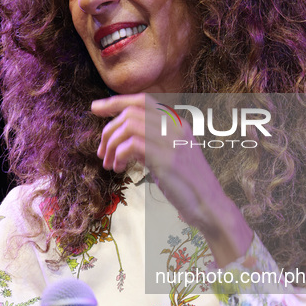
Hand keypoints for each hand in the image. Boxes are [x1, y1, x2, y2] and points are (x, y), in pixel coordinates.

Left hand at [91, 93, 252, 266]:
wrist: (209, 205)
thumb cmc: (187, 184)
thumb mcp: (169, 156)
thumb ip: (150, 143)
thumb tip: (123, 139)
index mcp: (177, 122)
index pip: (142, 100)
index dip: (116, 101)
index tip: (96, 108)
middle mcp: (175, 126)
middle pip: (131, 111)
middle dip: (109, 129)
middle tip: (101, 151)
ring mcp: (172, 140)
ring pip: (128, 126)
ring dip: (111, 144)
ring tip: (108, 163)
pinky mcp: (166, 158)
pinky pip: (131, 145)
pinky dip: (118, 155)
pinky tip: (118, 169)